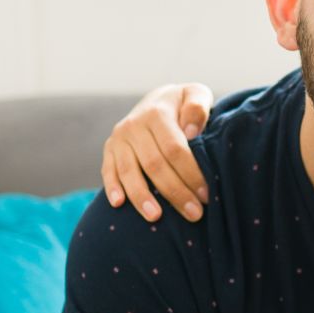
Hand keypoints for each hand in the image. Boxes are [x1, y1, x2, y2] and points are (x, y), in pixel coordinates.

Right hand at [101, 82, 214, 221]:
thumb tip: (191, 132)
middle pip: (154, 164)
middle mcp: (134, 125)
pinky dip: (112, 187)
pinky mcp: (109, 149)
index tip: (206, 195)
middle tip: (194, 214)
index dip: (190, 173)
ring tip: (156, 217)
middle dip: (174, 192)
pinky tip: (119, 204)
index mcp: (157, 113)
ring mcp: (119, 138)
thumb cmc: (184, 104)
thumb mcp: (196, 95)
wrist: (157, 100)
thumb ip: (198, 108)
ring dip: (142, 197)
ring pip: (129, 171)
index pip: (175, 149)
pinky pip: (108, 170)